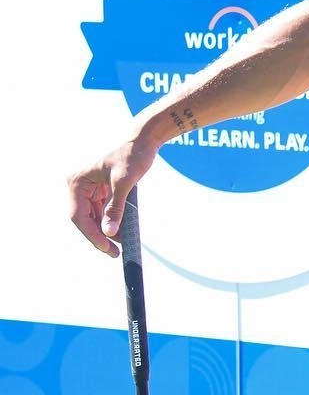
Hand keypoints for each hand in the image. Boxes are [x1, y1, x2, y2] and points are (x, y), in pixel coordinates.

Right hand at [68, 140, 155, 256]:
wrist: (145, 141)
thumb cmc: (133, 156)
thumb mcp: (124, 182)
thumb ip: (115, 207)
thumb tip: (109, 232)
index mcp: (78, 182)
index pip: (79, 216)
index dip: (91, 234)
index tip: (106, 248)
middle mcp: (79, 186)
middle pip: (84, 219)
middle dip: (98, 236)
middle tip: (114, 253)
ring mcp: (89, 189)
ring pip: (93, 217)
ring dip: (105, 232)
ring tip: (120, 245)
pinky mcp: (101, 191)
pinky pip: (102, 211)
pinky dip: (111, 222)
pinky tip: (121, 233)